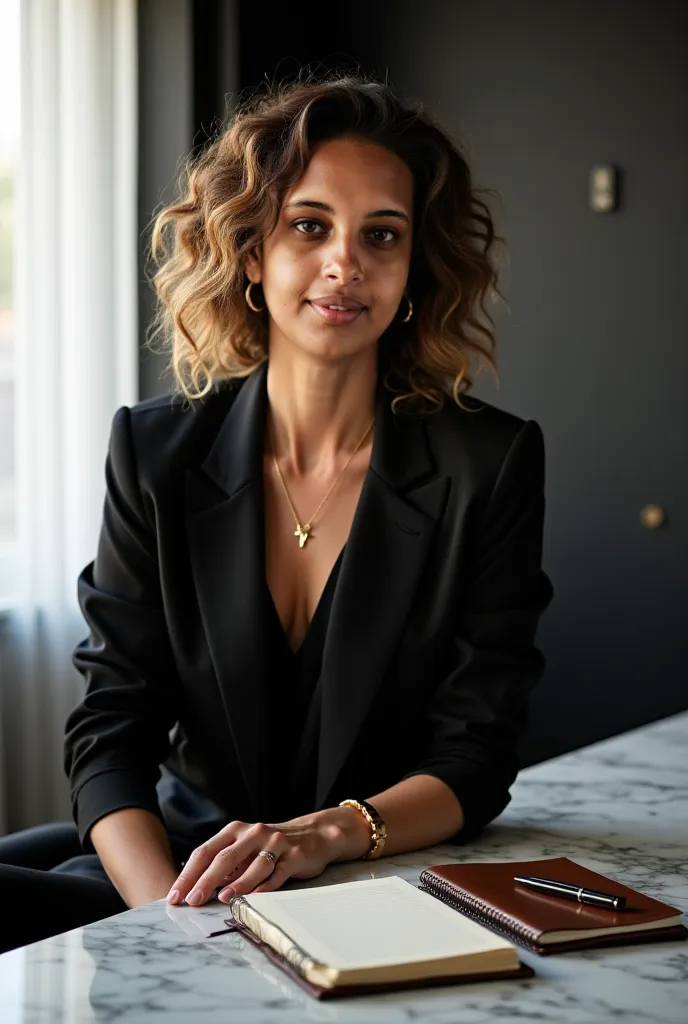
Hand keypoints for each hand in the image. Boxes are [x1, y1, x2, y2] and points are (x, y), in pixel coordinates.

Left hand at [166, 807, 370, 905]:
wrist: (314, 834)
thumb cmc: (271, 847)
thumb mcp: (245, 848)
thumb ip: (225, 864)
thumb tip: (196, 888)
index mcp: (236, 830)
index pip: (206, 851)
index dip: (189, 873)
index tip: (176, 895)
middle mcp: (254, 833)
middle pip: (225, 857)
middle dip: (206, 880)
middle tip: (192, 900)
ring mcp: (276, 843)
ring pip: (253, 865)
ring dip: (237, 884)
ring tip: (222, 899)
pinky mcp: (295, 856)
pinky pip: (278, 873)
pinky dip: (265, 886)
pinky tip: (254, 898)